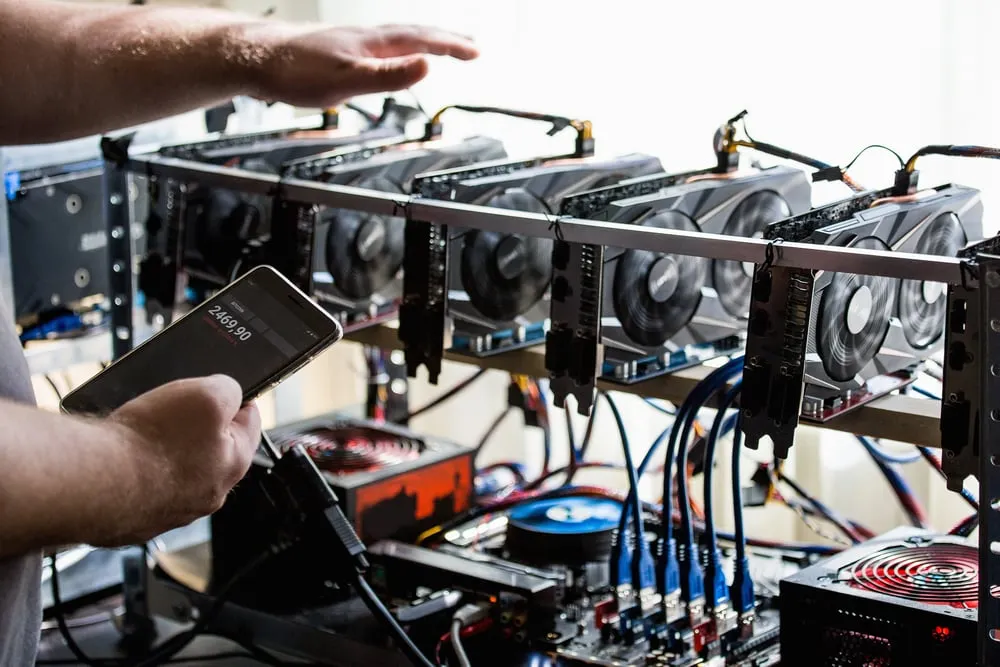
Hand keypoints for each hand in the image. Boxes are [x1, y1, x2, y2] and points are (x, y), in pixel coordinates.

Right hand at [103, 375, 260, 544]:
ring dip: (164, 449)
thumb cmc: (151, 441)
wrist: (93, 481)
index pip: (250, 423)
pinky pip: (144, 487)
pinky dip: (136, 471)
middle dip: (196, 425)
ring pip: (177, 469)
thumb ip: (229, 389)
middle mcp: (209, 493)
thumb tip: (230, 394)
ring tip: (144, 433)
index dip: (238, 400)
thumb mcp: (208, 393)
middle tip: (175, 409)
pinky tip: (124, 457)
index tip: (227, 392)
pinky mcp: (138, 518)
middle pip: (212, 447)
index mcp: (234, 462)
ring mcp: (173, 510)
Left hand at [240, 23, 478, 107]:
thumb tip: (428, 67)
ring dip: (423, 43)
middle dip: (446, 39)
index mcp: (375, 43)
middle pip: (415, 34)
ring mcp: (352, 44)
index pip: (423, 40)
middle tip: (471, 46)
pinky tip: (388, 60)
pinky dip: (397, 51)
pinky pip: (380, 48)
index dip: (452, 46)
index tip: (477, 51)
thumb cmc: (296, 71)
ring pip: (398, 39)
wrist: (256, 58)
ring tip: (437, 49)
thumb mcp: (348, 80)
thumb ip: (388, 76)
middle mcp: (366, 38)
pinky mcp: (338, 52)